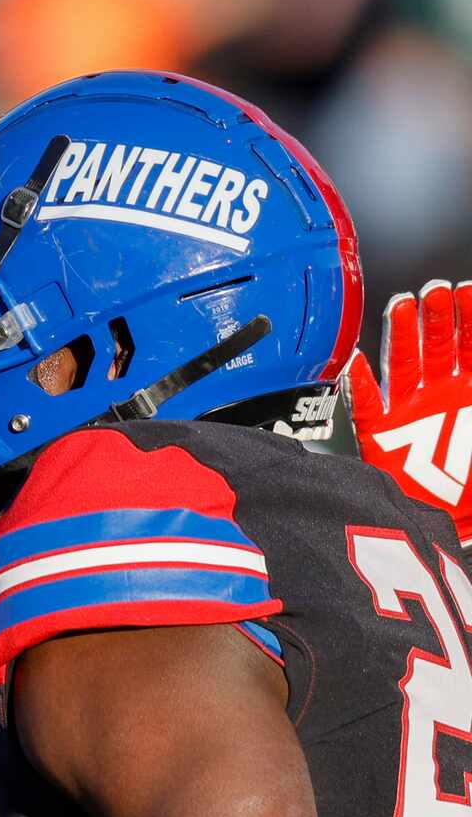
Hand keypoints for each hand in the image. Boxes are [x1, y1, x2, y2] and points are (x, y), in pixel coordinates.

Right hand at [348, 282, 471, 546]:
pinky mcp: (380, 437)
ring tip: (401, 305)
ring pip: (403, 365)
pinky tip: (356, 361)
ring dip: (401, 336)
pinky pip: (365, 406)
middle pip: (437, 346)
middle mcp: (441, 396)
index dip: (470, 316)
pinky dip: (359, 384)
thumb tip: (464, 363)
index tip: (466, 290)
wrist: (451, 527)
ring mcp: (409, 413)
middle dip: (436, 317)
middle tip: (434, 292)